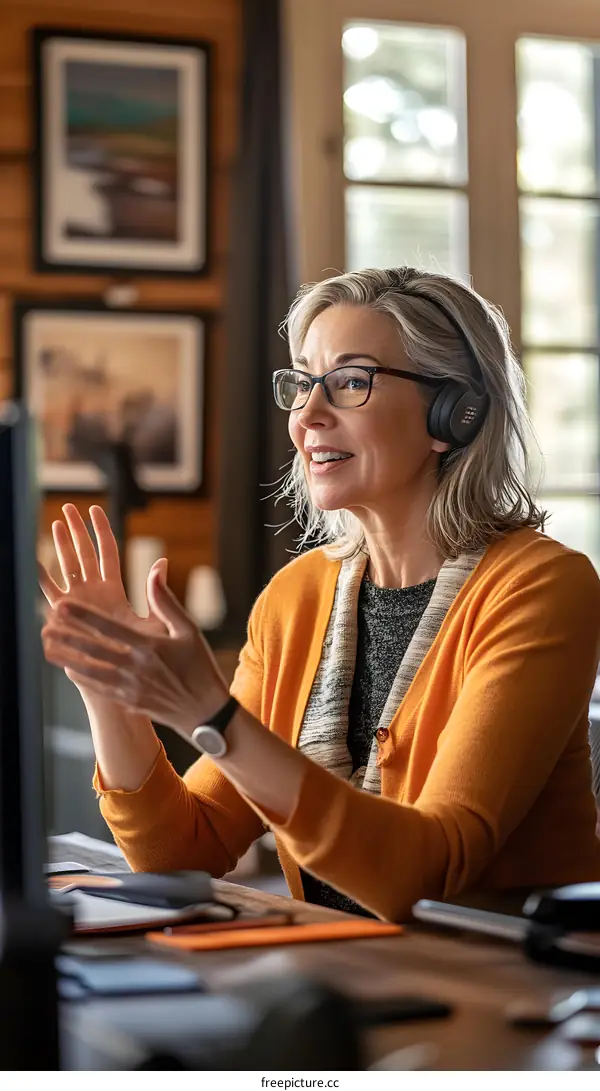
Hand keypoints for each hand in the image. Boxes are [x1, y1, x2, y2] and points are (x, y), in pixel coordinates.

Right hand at [39, 504, 167, 693]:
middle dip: (76, 531)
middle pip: (83, 554)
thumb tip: (162, 562)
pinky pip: (51, 593)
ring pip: (66, 568)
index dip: (101, 531)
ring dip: (59, 547)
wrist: (125, 682)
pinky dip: (43, 577)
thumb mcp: (155, 622)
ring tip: (55, 523)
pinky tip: (35, 560)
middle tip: (69, 507)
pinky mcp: (65, 618)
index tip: (95, 509)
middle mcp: (93, 594)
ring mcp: (78, 605)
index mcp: (114, 590)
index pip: (107, 552)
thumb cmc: (144, 658)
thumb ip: (158, 593)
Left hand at [41, 563, 228, 738]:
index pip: (110, 628)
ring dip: (67, 659)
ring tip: (47, 648)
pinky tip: (69, 669)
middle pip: (94, 651)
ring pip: (91, 671)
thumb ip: (166, 601)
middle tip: (45, 626)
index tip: (63, 605)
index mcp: (149, 648)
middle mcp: (135, 669)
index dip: (84, 616)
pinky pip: (99, 688)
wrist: (206, 713)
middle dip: (67, 637)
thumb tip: (156, 569)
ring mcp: (130, 688)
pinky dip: (82, 678)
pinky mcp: (129, 702)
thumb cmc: (199, 667)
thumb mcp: (189, 630)